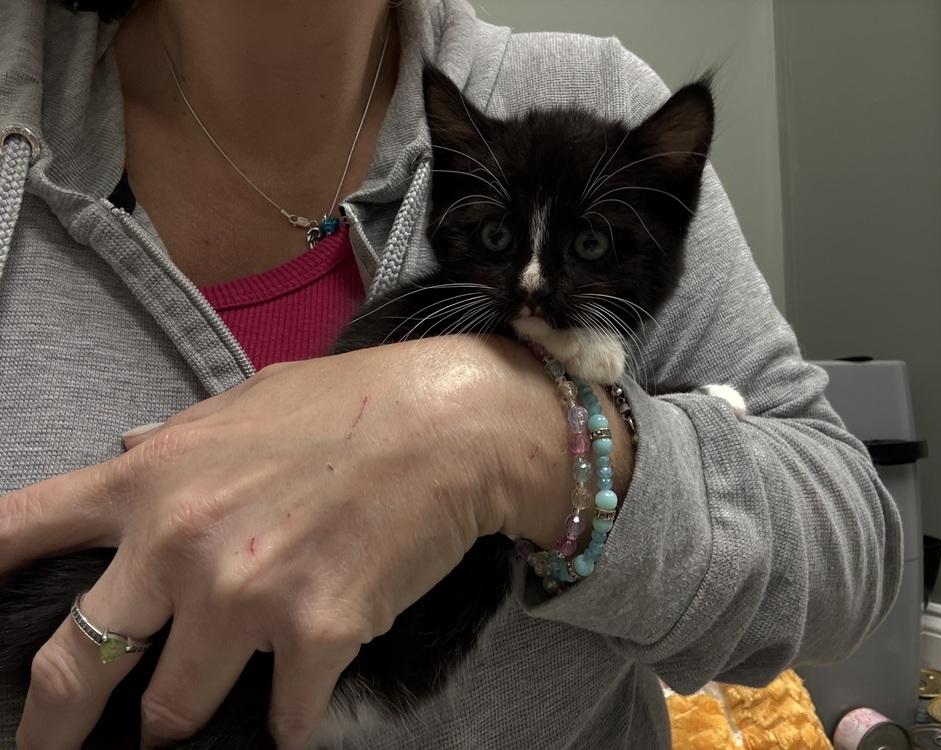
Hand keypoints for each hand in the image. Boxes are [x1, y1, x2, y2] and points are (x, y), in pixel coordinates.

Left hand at [2, 338, 513, 749]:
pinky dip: (290, 722)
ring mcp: (245, 597)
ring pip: (174, 714)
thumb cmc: (354, 404)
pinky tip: (304, 700)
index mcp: (152, 478)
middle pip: (73, 669)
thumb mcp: (246, 403)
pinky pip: (284, 721)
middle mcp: (181, 543)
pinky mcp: (316, 636)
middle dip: (53, 729)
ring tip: (217, 702)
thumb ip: (173, 437)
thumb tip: (122, 451)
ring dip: (189, 719)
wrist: (454, 425)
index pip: (18, 527)